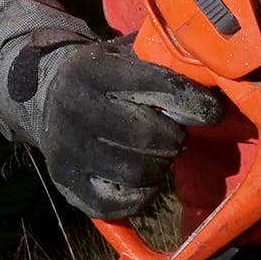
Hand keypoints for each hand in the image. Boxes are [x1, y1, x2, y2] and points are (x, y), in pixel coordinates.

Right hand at [21, 37, 223, 219]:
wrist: (46, 94)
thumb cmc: (104, 75)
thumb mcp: (126, 54)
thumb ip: (163, 62)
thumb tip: (214, 79)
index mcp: (91, 70)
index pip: (156, 86)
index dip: (193, 101)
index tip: (213, 111)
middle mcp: (73, 108)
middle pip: (151, 137)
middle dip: (175, 138)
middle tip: (176, 134)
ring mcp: (66, 150)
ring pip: (139, 173)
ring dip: (161, 167)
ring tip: (157, 153)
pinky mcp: (66, 184)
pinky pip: (122, 204)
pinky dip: (143, 194)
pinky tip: (142, 176)